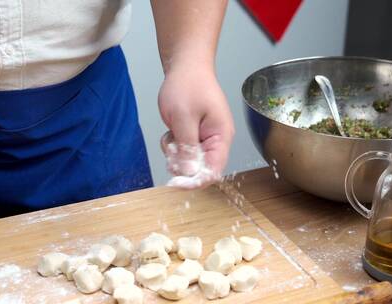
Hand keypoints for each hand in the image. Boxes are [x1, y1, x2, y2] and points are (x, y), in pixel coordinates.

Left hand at [158, 63, 234, 187]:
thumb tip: (190, 174)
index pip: (213, 171)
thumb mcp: (184, 117)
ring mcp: (205, 139)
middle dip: (182, 164)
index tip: (175, 183)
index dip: (194, 181)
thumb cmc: (188, 85)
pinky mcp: (194, 136)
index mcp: (221, 137)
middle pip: (200, 169)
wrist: (185, 66)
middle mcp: (216, 141)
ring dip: (175, 154)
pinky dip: (172, 146)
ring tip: (171, 133)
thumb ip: (187, 147)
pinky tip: (170, 130)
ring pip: (188, 162)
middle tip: (171, 146)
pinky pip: (182, 152)